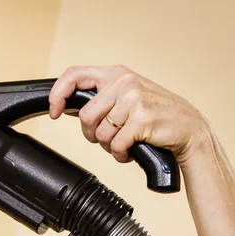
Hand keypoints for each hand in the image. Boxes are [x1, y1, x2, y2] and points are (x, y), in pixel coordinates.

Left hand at [48, 65, 212, 165]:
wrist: (188, 128)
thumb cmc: (153, 115)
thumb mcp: (124, 97)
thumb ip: (98, 99)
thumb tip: (65, 106)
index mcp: (115, 73)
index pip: (74, 74)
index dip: (58, 94)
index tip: (54, 112)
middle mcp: (124, 82)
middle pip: (86, 116)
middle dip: (91, 135)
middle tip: (105, 138)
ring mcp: (134, 99)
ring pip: (100, 133)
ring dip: (109, 146)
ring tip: (124, 142)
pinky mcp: (142, 118)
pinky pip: (115, 145)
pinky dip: (120, 154)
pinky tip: (131, 149)